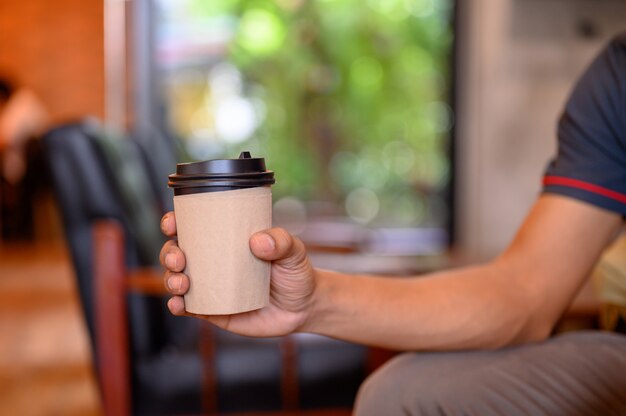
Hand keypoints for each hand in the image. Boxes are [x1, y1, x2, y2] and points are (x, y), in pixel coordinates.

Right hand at [159, 211, 316, 336]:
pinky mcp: (212, 311)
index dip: (175, 222)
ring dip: (170, 279)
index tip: (172, 222)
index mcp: (226, 239)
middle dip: (168, 253)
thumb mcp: (293, 251)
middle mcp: (213, 261)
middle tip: (179, 258)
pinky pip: (187, 308)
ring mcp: (210, 286)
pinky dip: (177, 305)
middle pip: (177, 252)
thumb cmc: (296, 273)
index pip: (194, 226)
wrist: (304, 309)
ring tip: (182, 283)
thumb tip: (257, 241)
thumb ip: (281, 241)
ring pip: (177, 279)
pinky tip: (179, 305)